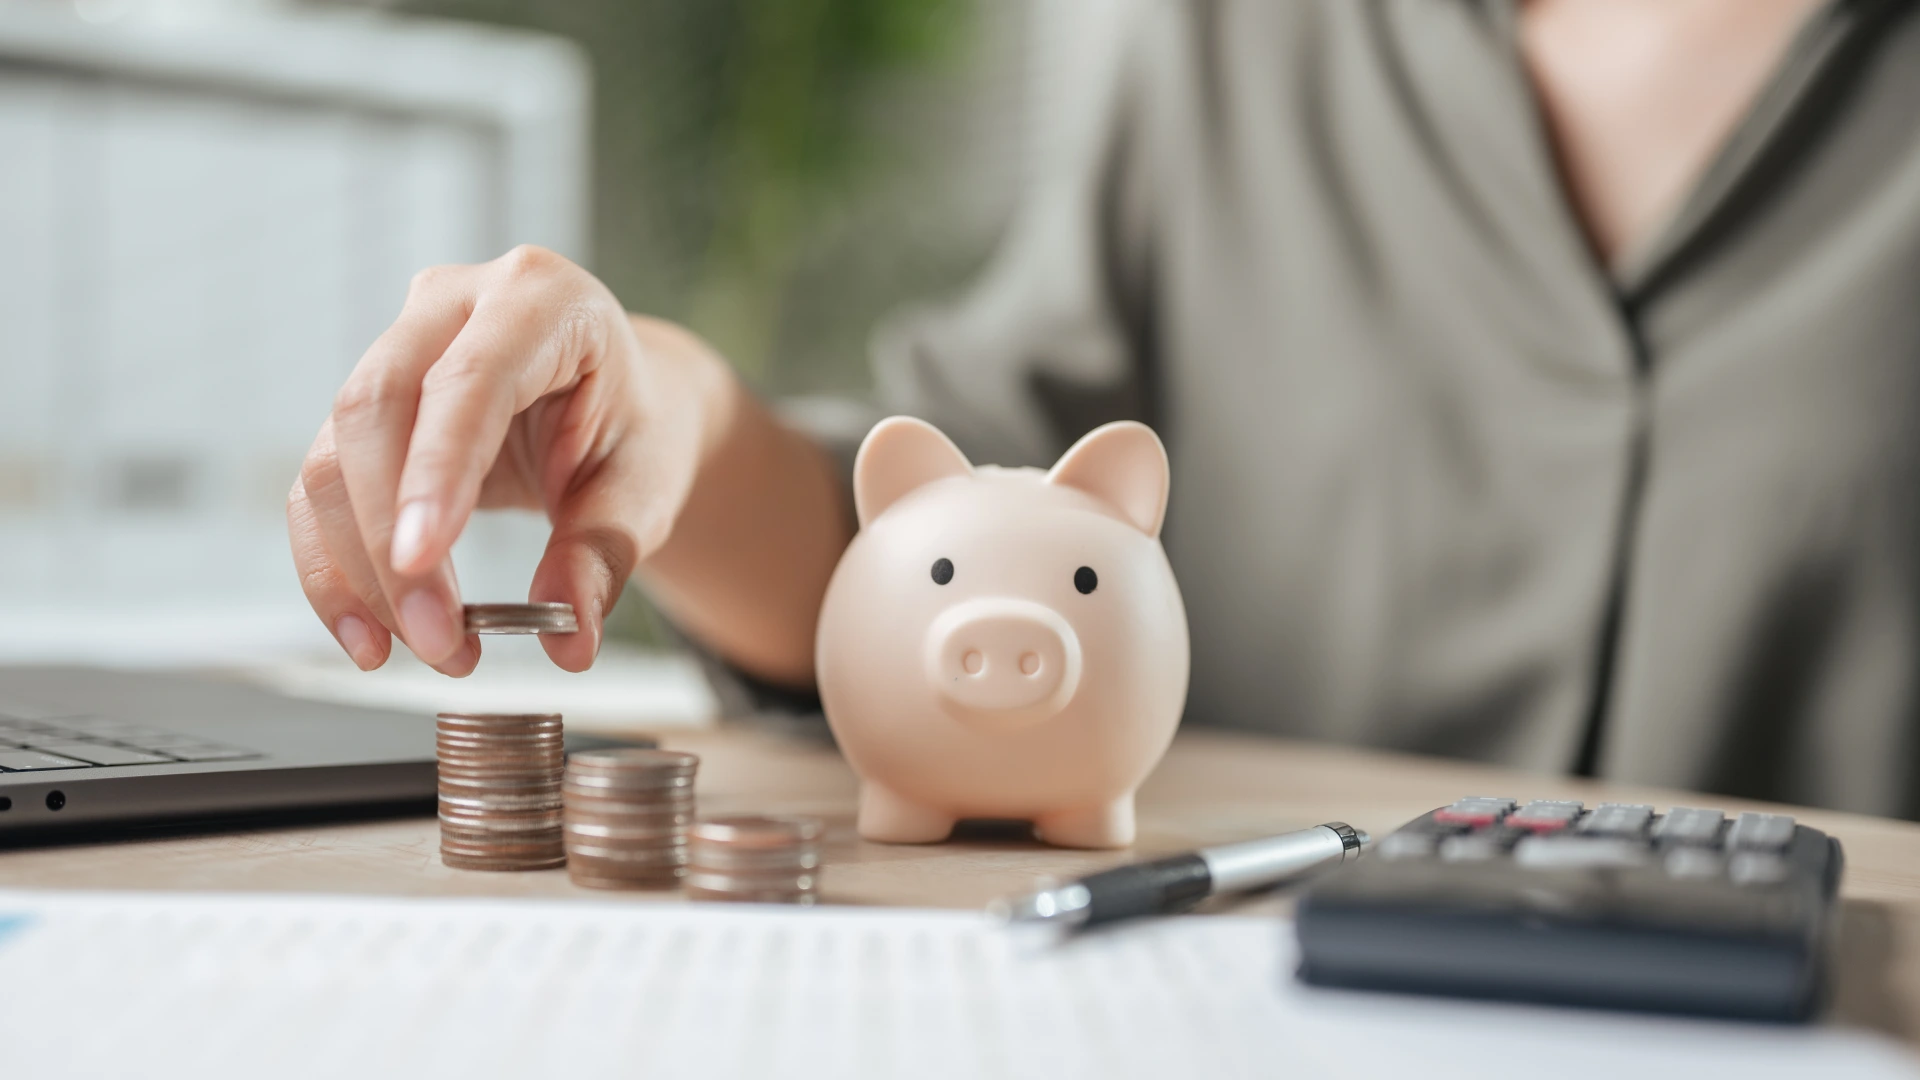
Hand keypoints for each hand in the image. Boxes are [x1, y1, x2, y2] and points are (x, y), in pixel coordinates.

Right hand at [288, 245, 729, 675]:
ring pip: (334, 455)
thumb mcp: (647, 487)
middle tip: (436, 640)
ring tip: (422, 648)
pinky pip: (320, 486)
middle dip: (391, 541)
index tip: (420, 559)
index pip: (471, 378)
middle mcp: (453, 305)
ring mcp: (396, 346)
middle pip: (378, 410)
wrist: (619, 404)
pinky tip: (369, 633)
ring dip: (359, 569)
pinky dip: (335, 568)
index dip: (435, 469)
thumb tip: (569, 640)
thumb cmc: (637, 430)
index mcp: (541, 299)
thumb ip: (604, 554)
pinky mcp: (363, 407)